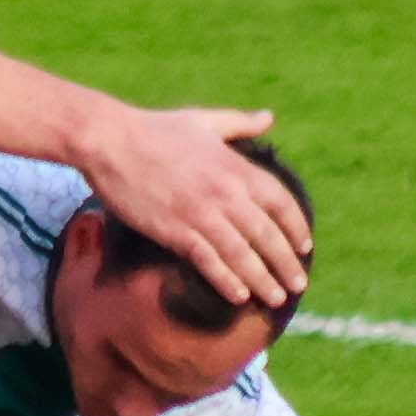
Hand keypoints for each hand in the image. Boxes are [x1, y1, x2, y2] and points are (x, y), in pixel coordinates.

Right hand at [78, 102, 312, 316]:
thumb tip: (268, 117)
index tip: (305, 246)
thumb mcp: (204, 120)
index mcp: (236, 167)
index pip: (281, 203)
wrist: (110, 141)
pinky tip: (239, 296)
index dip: (296, 228)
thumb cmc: (155, 129)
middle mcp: (225, 193)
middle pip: (267, 236)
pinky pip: (209, 262)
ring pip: (242, 255)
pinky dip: (226, 281)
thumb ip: (240, 123)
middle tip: (298, 285)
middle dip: (286, 263)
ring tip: (275, 298)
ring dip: (262, 280)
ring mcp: (201, 214)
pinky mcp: (175, 231)